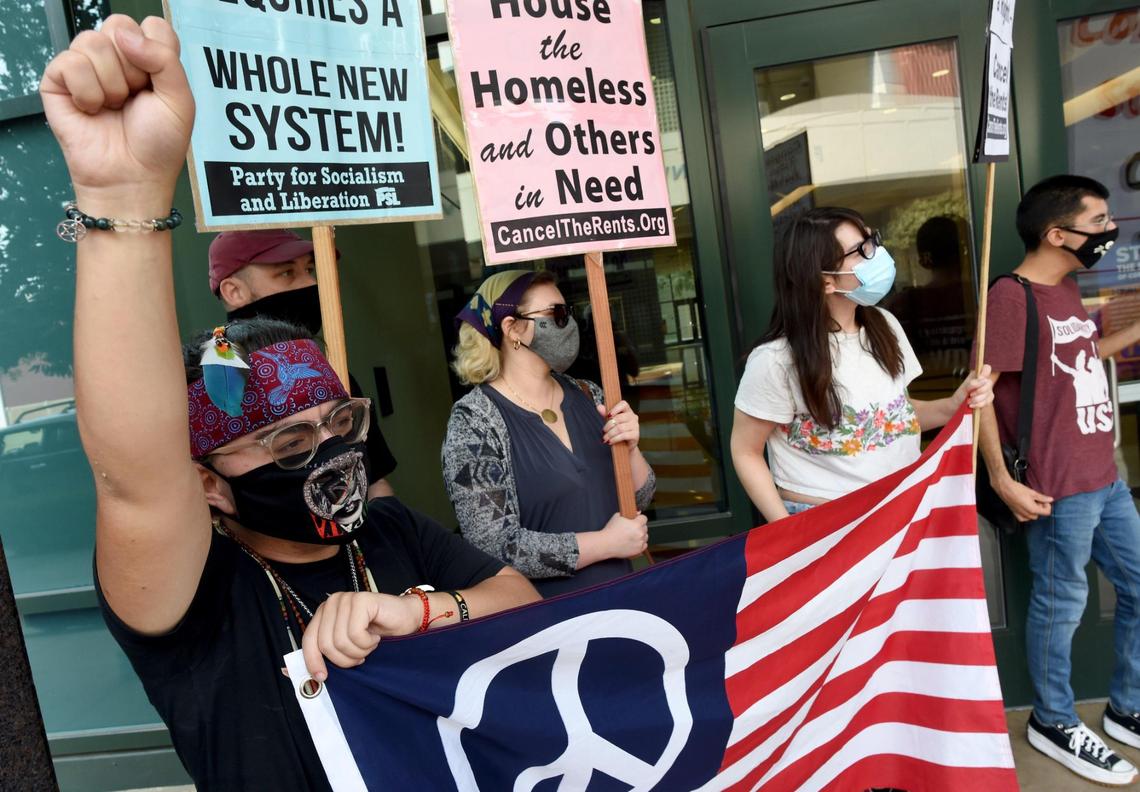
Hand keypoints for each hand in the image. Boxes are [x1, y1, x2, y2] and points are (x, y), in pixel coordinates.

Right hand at [39, 15, 193, 208]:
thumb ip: (164, 58)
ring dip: (111, 83)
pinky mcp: (59, 81)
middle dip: (133, 67)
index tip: (157, 82)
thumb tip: (125, 33)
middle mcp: (118, 58)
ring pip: (92, 41)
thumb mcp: (180, 100)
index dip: (157, 51)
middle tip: (134, 98)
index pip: (152, 25)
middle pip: (119, 25)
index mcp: (149, 60)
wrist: (132, 178)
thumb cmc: (158, 144)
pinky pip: (69, 62)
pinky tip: (92, 110)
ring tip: (114, 107)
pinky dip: (87, 91)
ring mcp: (87, 68)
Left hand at [301, 591, 418, 680]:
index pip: (308, 641)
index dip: (313, 662)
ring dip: (359, 651)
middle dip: (344, 659)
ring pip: (340, 641)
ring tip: (369, 645)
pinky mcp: (361, 600)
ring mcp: (346, 599)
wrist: (407, 621)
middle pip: (325, 644)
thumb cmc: (377, 637)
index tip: (323, 677)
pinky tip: (375, 636)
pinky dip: (367, 642)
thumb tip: (285, 671)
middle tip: (360, 657)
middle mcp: (331, 603)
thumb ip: (320, 657)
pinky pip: (355, 633)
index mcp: (322, 614)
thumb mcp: (345, 650)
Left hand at [599, 400, 639, 447]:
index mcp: (627, 411)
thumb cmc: (619, 431)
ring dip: (610, 434)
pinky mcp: (636, 435)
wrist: (626, 445)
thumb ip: (605, 414)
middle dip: (608, 426)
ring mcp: (635, 426)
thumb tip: (599, 407)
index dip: (615, 408)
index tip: (608, 415)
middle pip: (619, 418)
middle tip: (603, 431)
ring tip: (605, 438)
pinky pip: (623, 436)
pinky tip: (610, 441)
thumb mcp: (611, 422)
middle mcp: (633, 417)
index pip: (623, 404)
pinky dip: (614, 439)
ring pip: (620, 428)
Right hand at [601, 511, 648, 558]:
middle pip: (645, 527)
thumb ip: (629, 513)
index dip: (639, 518)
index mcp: (636, 524)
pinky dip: (641, 543)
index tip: (636, 520)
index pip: (644, 518)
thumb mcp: (617, 516)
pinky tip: (634, 542)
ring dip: (641, 535)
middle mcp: (640, 533)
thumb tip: (638, 513)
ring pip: (645, 536)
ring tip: (631, 536)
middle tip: (631, 528)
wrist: (606, 544)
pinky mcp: (638, 550)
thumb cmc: (610, 531)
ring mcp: (640, 542)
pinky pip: (644, 545)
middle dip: (639, 527)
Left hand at [955, 364, 993, 409]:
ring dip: (976, 399)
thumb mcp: (964, 388)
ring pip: (988, 393)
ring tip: (969, 400)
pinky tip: (972, 405)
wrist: (958, 405)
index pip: (987, 368)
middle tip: (970, 394)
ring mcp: (989, 390)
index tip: (977, 379)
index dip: (984, 373)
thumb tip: (983, 379)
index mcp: (978, 376)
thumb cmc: (961, 394)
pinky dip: (978, 404)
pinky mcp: (989, 399)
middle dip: (979, 391)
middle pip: (989, 383)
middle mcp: (985, 382)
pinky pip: (987, 401)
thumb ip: (973, 383)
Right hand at [996, 477, 1053, 521]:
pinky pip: (1024, 518)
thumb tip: (1050, 499)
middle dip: (1040, 508)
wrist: (1005, 488)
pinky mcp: (1014, 513)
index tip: (1044, 501)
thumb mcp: (1032, 492)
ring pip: (1032, 517)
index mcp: (1033, 509)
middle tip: (1037, 500)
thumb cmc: (1017, 489)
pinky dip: (1026, 515)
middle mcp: (1027, 514)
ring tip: (1030, 503)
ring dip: (1033, 511)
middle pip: (1039, 514)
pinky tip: (1025, 508)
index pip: (1046, 512)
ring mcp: (1020, 515)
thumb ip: (1042, 498)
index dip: (1047, 506)